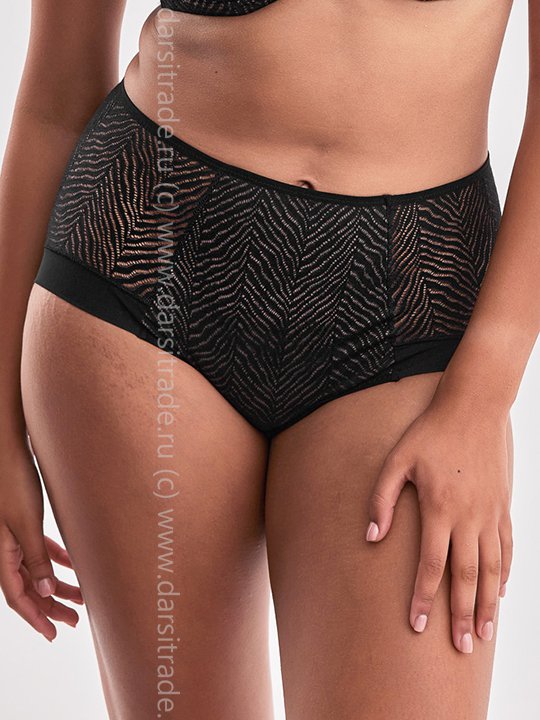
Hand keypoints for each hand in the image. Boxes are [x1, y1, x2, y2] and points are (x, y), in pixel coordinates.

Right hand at [0, 440, 83, 641]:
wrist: (9, 452)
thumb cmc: (14, 483)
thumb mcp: (27, 523)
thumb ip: (36, 557)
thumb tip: (48, 590)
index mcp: (3, 555)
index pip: (18, 596)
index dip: (36, 617)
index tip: (53, 633)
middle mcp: (6, 550)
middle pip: (29, 588)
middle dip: (51, 606)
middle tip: (73, 621)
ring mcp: (15, 537)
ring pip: (37, 571)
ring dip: (57, 585)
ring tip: (80, 599)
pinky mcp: (25, 523)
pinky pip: (40, 551)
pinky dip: (56, 561)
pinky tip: (73, 566)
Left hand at [365, 400, 511, 653]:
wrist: (473, 408)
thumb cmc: (430, 433)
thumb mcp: (397, 460)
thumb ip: (382, 499)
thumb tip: (371, 537)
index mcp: (440, 509)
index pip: (431, 566)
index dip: (424, 598)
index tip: (418, 625)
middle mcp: (469, 517)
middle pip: (466, 577)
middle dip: (461, 615)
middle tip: (462, 647)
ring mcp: (491, 513)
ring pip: (492, 569)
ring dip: (488, 603)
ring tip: (484, 632)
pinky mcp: (503, 506)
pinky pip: (507, 547)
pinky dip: (505, 573)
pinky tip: (501, 591)